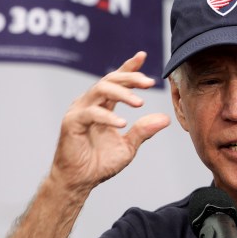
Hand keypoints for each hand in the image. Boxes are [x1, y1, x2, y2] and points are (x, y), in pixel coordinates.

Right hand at [49, 51, 169, 191]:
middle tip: (149, 83)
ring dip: (121, 93)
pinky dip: (107, 116)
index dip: (128, 67)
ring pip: (99, 89)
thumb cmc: (99, 164)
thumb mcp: (128, 146)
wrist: (80, 181)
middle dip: (130, 77)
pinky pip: (90, 113)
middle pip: (109, 79)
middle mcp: (89, 104)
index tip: (142, 56)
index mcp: (102, 105)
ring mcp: (78, 111)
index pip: (115, 80)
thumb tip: (165, 118)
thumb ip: (144, 131)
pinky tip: (122, 123)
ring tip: (139, 103)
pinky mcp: (71, 123)